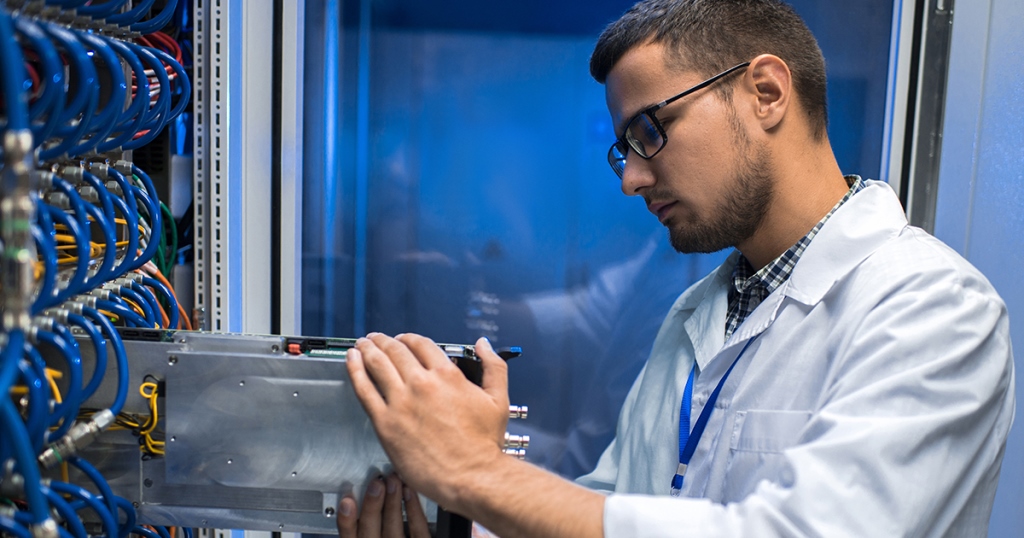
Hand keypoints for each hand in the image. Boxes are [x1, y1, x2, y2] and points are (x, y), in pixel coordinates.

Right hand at [337, 474, 429, 537]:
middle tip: (376, 484)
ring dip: (393, 504)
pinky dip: (414, 510)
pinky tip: (409, 492)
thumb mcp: (371, 534)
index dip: (347, 521)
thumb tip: (355, 502)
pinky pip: (418, 531)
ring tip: (393, 482)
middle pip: (370, 533)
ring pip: (394, 530)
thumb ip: (364, 528)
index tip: (347, 501)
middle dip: (372, 507)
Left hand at [346, 333, 509, 506]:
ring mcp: (401, 402)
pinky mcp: (386, 423)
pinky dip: (355, 371)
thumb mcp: (498, 399)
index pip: (420, 344)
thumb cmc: (484, 444)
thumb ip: (494, 366)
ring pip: (377, 364)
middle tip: (375, 338)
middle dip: (383, 340)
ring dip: (367, 349)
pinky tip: (351, 362)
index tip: (402, 340)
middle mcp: (421, 384)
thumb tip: (484, 345)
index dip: (408, 338)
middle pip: (395, 351)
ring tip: (361, 344)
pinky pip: (364, 390)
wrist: (471, 476)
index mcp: (447, 375)